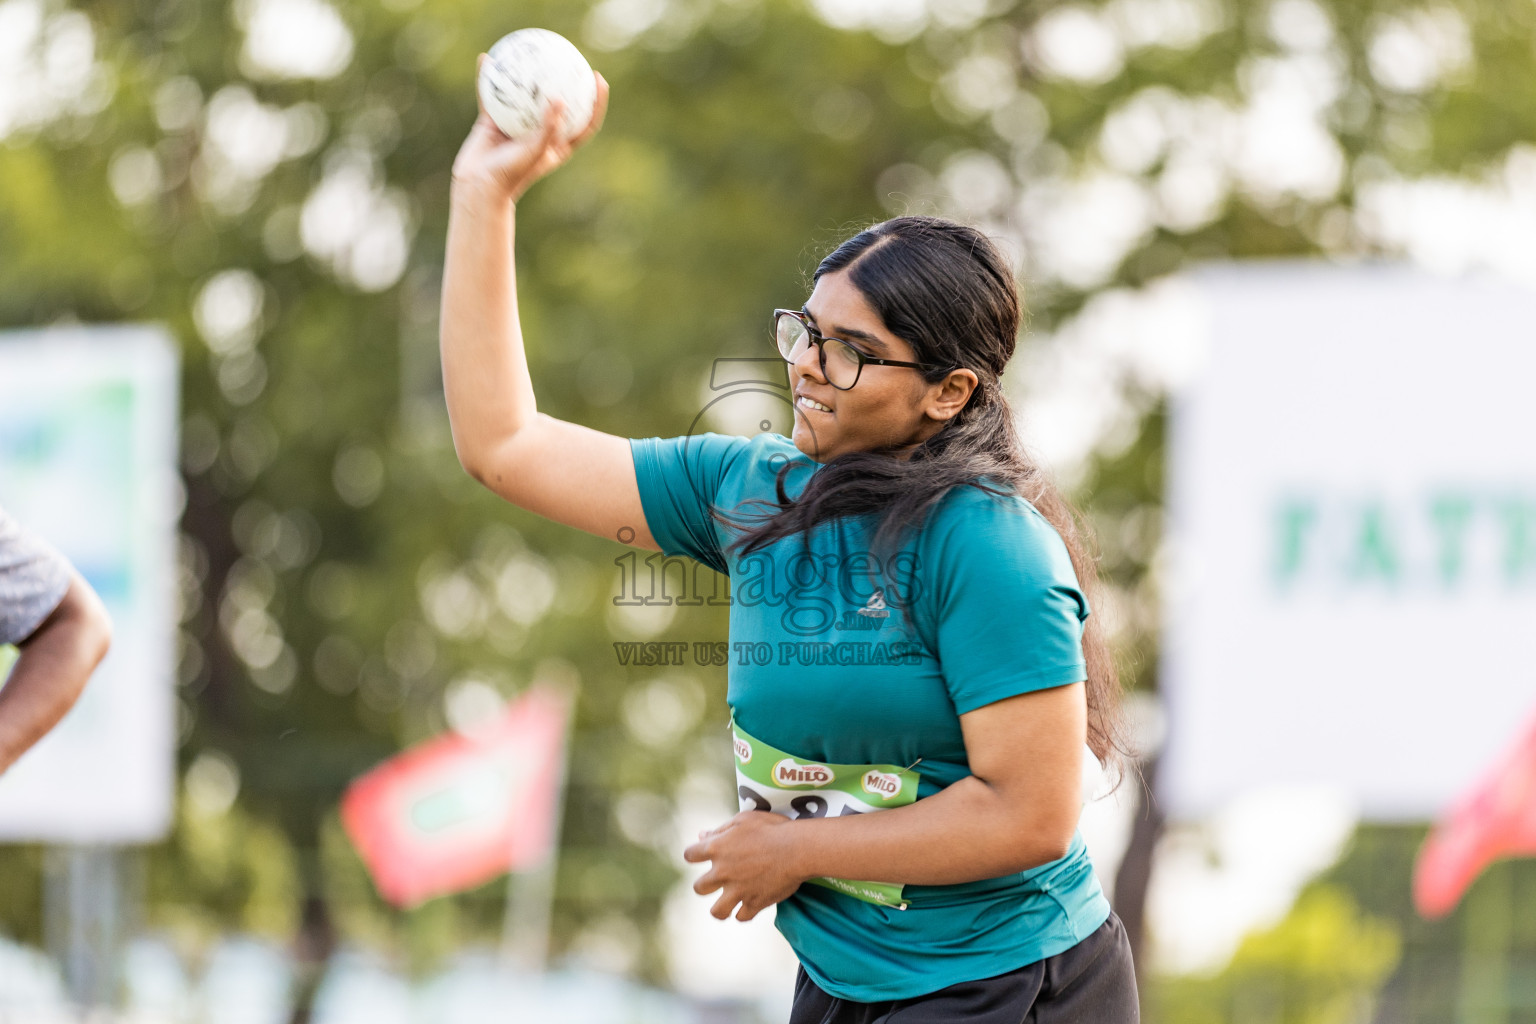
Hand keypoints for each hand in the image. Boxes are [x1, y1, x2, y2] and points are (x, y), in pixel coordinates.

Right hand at [450, 55, 609, 203]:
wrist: (479, 187)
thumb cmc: (512, 174)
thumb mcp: (535, 151)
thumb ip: (548, 127)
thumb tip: (561, 100)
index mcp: (557, 145)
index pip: (584, 121)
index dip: (596, 102)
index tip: (599, 79)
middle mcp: (539, 133)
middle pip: (558, 103)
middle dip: (564, 81)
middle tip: (568, 58)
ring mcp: (516, 126)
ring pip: (524, 94)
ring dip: (525, 74)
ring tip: (527, 50)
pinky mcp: (494, 122)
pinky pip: (493, 95)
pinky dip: (489, 79)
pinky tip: (486, 60)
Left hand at [683, 811, 802, 920]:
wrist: (797, 849)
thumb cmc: (772, 828)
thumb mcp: (744, 820)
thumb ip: (720, 830)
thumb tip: (701, 835)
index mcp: (716, 848)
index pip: (690, 855)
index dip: (695, 854)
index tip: (701, 855)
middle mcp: (722, 872)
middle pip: (699, 887)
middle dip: (706, 884)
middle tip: (720, 879)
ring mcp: (737, 891)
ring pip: (717, 911)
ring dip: (721, 907)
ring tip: (729, 901)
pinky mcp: (754, 904)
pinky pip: (742, 916)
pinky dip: (745, 912)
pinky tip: (750, 904)